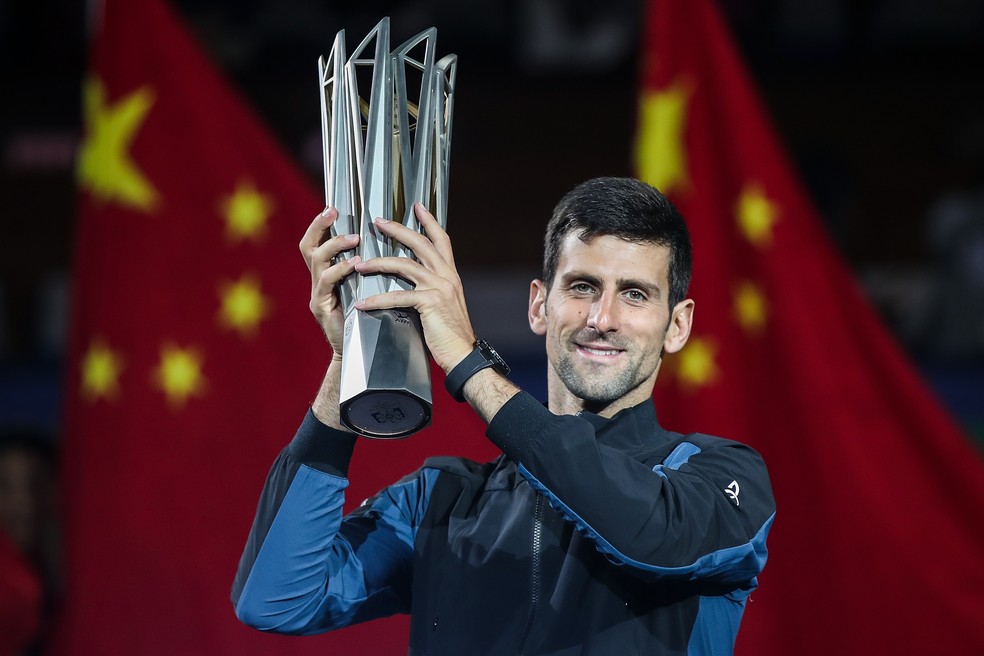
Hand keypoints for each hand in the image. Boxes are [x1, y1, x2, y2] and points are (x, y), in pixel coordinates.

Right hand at [299, 207, 360, 356]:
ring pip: (317, 260)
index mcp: (330, 272)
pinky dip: (339, 271)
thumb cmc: (371, 317)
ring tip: (353, 238)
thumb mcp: (370, 287)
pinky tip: (354, 265)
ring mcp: (318, 293)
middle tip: (334, 211)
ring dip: (335, 246)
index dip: (323, 222)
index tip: (335, 206)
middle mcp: (319, 280)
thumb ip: (372, 267)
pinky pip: (326, 283)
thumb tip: (393, 240)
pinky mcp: (321, 307)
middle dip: (319, 225)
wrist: (362, 354)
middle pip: (308, 245)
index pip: (319, 240)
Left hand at [353, 203, 474, 371]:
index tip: (417, 206)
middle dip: (397, 230)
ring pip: (404, 265)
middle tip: (377, 221)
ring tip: (359, 264)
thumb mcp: (444, 305)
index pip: (441, 240)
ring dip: (379, 263)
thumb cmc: (451, 335)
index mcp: (451, 275)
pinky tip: (362, 304)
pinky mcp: (429, 303)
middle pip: (420, 243)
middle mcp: (447, 276)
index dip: (429, 222)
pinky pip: (397, 296)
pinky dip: (377, 300)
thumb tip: (411, 283)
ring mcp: (439, 288)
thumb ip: (431, 289)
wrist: (463, 355)